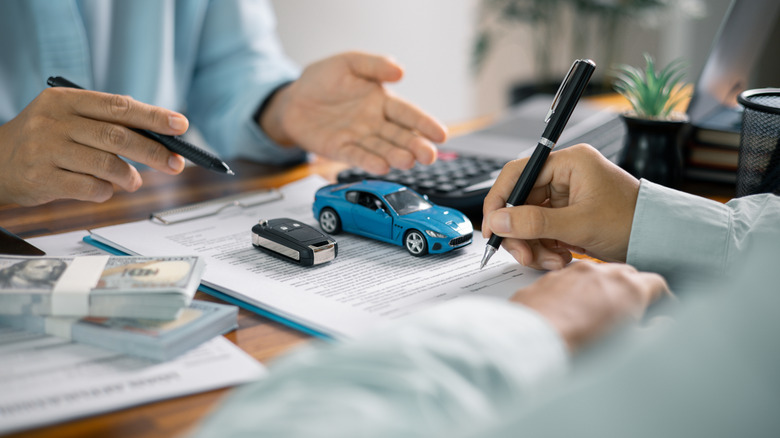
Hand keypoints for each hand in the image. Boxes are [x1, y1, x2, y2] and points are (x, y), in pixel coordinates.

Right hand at [0, 88, 188, 205]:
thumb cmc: (45, 139)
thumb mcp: (69, 119)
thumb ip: (106, 123)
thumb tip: (160, 138)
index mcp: (66, 99)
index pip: (119, 106)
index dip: (153, 116)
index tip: (181, 125)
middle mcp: (54, 120)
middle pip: (117, 136)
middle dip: (153, 151)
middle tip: (176, 163)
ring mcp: (46, 149)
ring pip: (106, 164)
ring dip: (129, 176)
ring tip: (133, 181)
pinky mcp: (41, 177)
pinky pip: (89, 188)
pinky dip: (105, 191)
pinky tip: (104, 189)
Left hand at [259, 51, 446, 174]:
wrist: (292, 98)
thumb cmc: (322, 80)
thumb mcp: (348, 63)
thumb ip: (374, 65)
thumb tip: (400, 71)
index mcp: (382, 101)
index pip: (408, 114)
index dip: (425, 123)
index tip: (441, 134)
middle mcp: (375, 123)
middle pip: (400, 136)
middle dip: (416, 146)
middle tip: (429, 155)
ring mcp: (359, 138)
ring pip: (382, 149)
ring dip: (396, 156)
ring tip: (407, 161)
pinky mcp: (340, 150)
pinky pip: (357, 156)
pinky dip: (369, 162)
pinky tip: (382, 167)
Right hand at [482, 144, 639, 269]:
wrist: (660, 241)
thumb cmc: (631, 222)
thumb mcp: (578, 224)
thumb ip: (534, 222)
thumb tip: (498, 220)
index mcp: (569, 163)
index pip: (518, 174)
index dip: (500, 200)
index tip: (492, 226)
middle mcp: (564, 176)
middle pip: (520, 201)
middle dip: (519, 232)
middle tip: (523, 254)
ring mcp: (565, 197)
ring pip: (528, 220)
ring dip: (533, 245)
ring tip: (551, 261)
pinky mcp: (567, 217)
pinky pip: (541, 231)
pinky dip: (544, 248)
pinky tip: (559, 258)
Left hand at [511, 261, 669, 351]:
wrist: (533, 344)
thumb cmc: (578, 348)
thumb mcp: (629, 347)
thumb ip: (654, 333)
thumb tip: (663, 325)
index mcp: (628, 287)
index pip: (657, 285)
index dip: (663, 299)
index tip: (662, 310)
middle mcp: (600, 273)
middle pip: (626, 275)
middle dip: (631, 290)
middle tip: (630, 312)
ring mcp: (571, 272)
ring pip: (595, 275)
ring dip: (601, 289)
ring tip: (596, 313)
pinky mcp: (548, 279)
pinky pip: (568, 281)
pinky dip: (574, 291)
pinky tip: (569, 311)